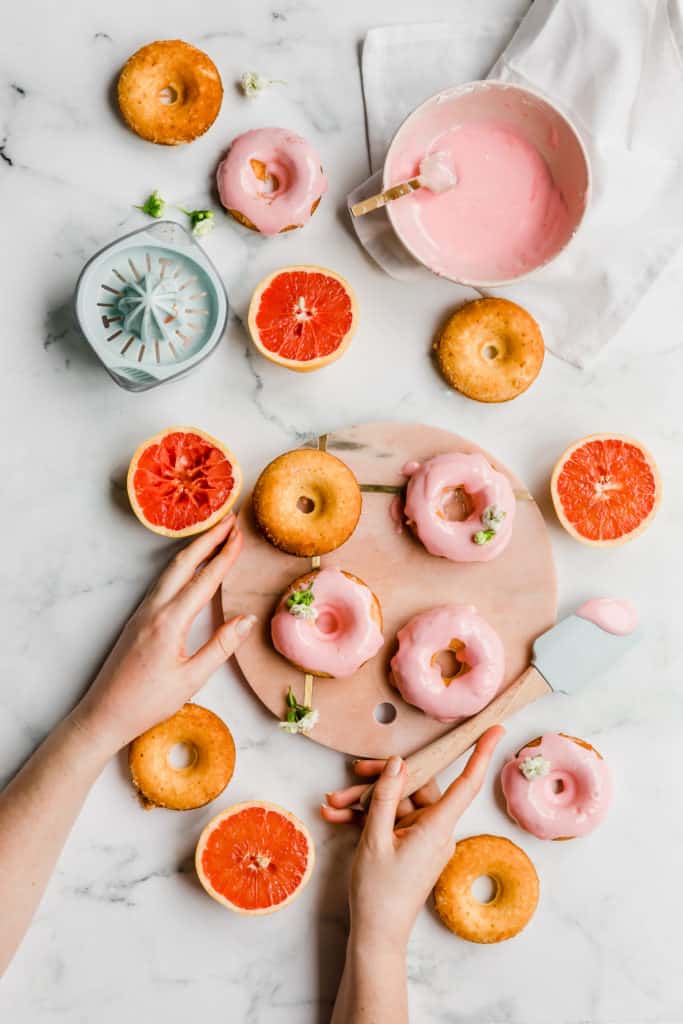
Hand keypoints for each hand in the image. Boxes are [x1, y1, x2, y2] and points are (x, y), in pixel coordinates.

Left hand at [72, 515, 253, 756]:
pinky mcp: (139, 619)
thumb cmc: (147, 702)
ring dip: (194, 549)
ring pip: (171, 570)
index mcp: (170, 621)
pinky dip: (182, 566)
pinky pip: (163, 582)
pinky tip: (190, 566)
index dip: (225, 555)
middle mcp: (154, 609)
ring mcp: (143, 612)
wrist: (103, 713)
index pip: (205, 580)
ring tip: (214, 534)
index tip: (240, 534)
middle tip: (230, 518)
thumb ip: (221, 646)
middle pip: (184, 563)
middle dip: (208, 538)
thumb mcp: (192, 679)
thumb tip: (247, 619)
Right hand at [321, 725, 503, 952]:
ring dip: (363, 800)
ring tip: (332, 803)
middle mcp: (435, 829)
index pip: (466, 783)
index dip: (481, 754)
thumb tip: (398, 762)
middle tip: (353, 773)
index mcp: (436, 827)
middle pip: (415, 786)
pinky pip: (390, 820)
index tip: (497, 730)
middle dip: (380, 779)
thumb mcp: (375, 839)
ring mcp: (422, 837)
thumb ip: (386, 797)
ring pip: (396, 802)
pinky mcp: (408, 844)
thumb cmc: (379, 892)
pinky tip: (336, 814)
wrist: (376, 935)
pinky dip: (365, 816)